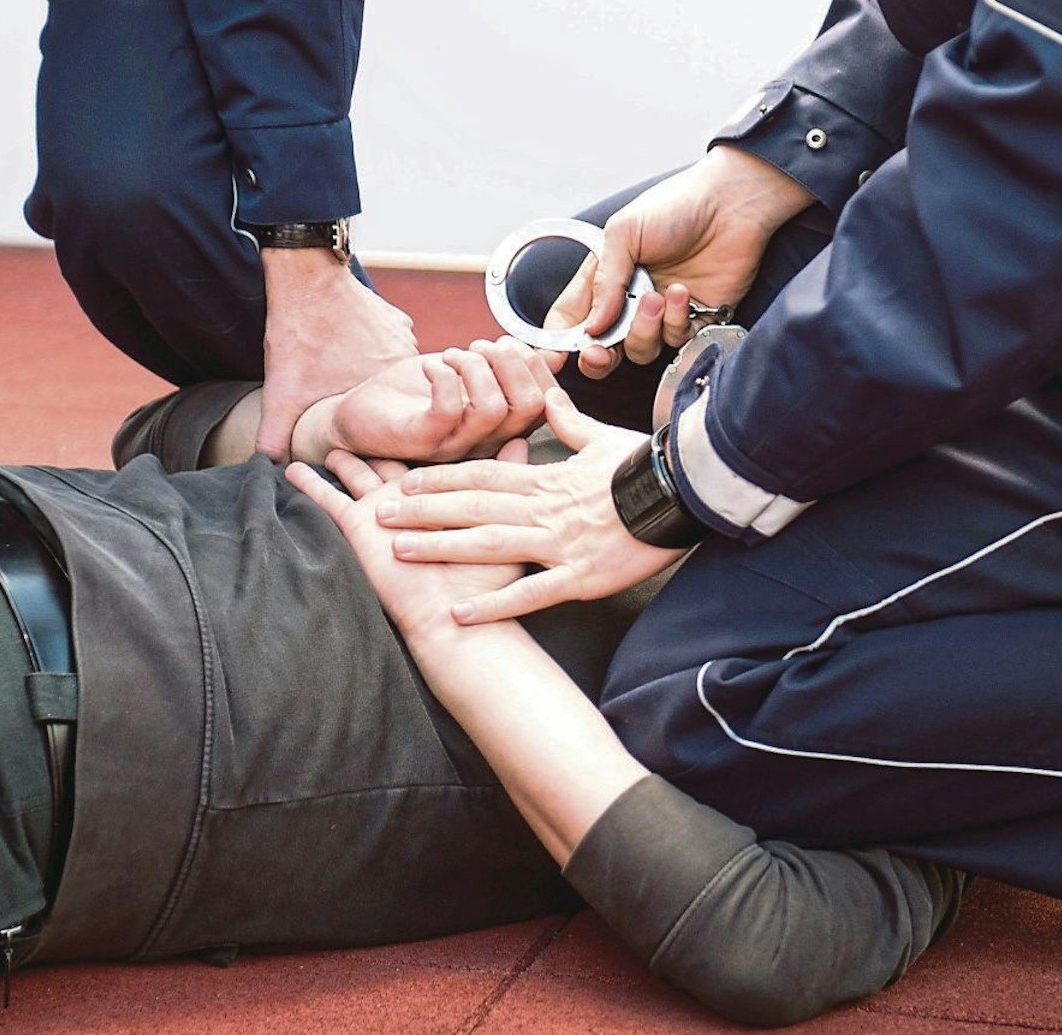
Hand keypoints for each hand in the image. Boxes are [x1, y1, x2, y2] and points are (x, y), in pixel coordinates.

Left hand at [257, 249, 419, 460]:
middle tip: (336, 393)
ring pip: (389, 374)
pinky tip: (345, 346)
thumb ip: (274, 435)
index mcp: (388, 390)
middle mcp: (407, 365)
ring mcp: (406, 339)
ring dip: (368, 377)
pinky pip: (389, 347)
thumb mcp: (282, 392)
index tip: (342, 422)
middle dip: (365, 403)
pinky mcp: (397, 320)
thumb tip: (266, 467)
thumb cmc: (299, 332)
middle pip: (387, 399)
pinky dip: (370, 350)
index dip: (363, 428)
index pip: (385, 424)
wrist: (305, 275)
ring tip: (339, 371)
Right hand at [286, 446, 530, 639]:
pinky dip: (307, 483)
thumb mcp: (502, 518)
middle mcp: (411, 503)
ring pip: (357, 475)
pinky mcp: (355, 525)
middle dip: (377, 449)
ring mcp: (381, 513)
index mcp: (443, 499)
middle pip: (389, 466)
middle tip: (362, 425)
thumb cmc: (484, 577)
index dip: (423, 439)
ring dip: (343, 461)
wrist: (452, 613)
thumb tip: (522, 436)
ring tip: (328, 446)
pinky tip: (288, 469)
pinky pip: (326, 498)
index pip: (431, 463)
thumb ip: (506, 476)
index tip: (412, 421)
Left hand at [292, 337, 556, 463]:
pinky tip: (429, 366)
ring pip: (493, 409)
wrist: (355, 419)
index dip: (534, 365)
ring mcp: (454, 446)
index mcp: (499, 427)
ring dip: (475, 367)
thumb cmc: (413, 397)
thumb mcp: (467, 374)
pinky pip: (448, 411)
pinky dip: (443, 376)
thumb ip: (508, 367)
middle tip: (479, 346)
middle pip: (529, 406)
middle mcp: (484, 443)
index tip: (505, 344)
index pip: (544, 402)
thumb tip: (555, 353)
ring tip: (450, 355)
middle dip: (511, 362)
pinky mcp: (421, 442)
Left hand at [378, 389, 685, 622]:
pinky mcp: (580, 577)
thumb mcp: (604, 438)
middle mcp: (542, 509)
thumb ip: (570, 421)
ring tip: (398, 552)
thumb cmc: (647, 466)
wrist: (685, 492)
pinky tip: (459, 613)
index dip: (439, 478)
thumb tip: (548, 395)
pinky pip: (530, 594)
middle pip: (470, 505)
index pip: (481, 474)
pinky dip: (493, 604)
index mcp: (546, 478)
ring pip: (488, 543)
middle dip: (421, 510)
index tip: (404, 480)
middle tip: (376, 513)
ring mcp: (558, 543)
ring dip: (441, 547)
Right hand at [562, 146, 810, 377]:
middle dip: (598, 358)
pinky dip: (676, 321)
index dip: (562, 343)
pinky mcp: (696, 320)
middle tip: (600, 353)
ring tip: (656, 296)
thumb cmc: (675, 206)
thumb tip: (592, 328)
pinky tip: (683, 292)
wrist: (732, 202)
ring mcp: (662, 314)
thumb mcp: (624, 233)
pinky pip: (677, 342)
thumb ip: (604, 283)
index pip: (572, 321)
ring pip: (641, 350)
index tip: (559, 355)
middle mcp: (629, 301)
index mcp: (605, 279)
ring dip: (644, 329)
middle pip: (604, 349)